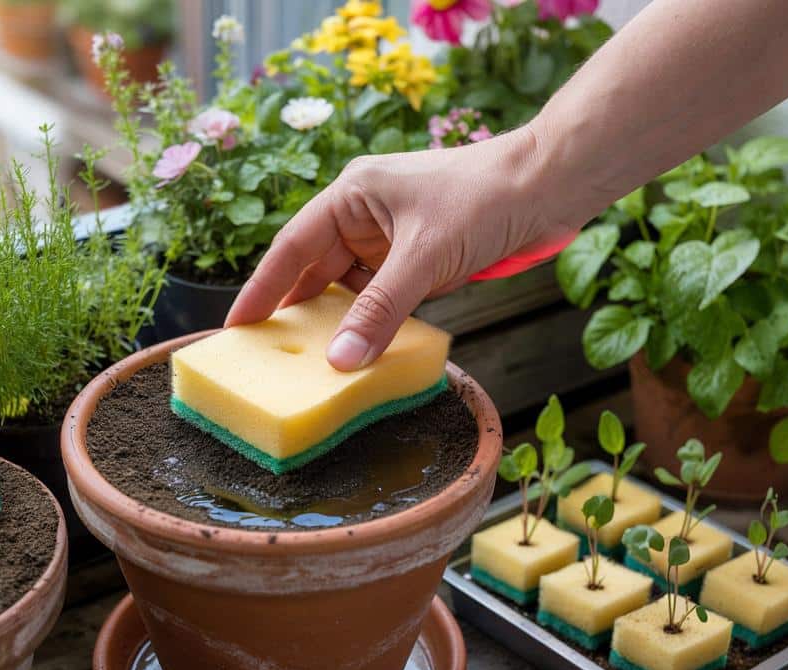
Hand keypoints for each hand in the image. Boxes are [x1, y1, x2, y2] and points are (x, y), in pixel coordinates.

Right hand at [225, 127, 574, 370]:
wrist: (551, 184)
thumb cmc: (485, 198)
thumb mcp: (424, 256)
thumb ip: (381, 310)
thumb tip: (342, 360)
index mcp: (352, 195)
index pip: (293, 247)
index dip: (263, 288)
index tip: (236, 327)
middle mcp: (365, 214)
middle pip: (318, 271)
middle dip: (299, 314)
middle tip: (269, 358)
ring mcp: (394, 238)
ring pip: (352, 290)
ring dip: (341, 324)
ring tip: (314, 366)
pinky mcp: (422, 259)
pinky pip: (385, 298)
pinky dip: (376, 324)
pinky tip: (365, 353)